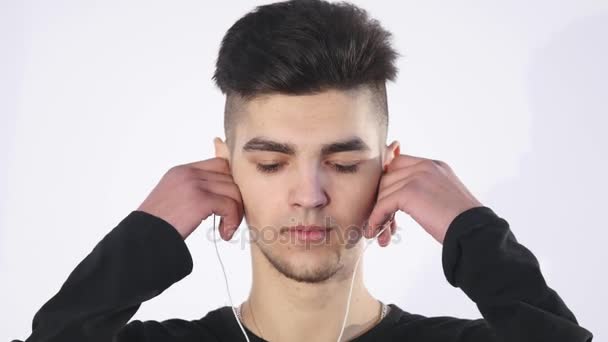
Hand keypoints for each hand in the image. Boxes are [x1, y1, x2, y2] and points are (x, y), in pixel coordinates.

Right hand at [136, 157, 243, 239]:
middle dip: (236, 199)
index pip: (219, 164)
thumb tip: (220, 196)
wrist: (142, 238)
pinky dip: (232, 220)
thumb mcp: (173, 198)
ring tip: (226, 229)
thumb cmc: (157, 226)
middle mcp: (188, 173)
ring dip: (236, 213)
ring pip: (233, 191)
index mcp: (181, 171)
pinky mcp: (200, 201)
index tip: (230, 203)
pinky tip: (224, 234)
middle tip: (230, 220)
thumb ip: (193, 190)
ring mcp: (194, 185)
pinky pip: (229, 205)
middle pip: (229, 177)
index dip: (231, 182)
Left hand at [364, 154, 482, 245]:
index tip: (380, 199)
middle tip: (384, 223)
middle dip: (382, 200)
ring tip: (383, 234)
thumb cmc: (462, 222)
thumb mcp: (443, 197)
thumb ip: (423, 190)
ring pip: (383, 191)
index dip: (386, 180)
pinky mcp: (410, 192)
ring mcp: (417, 177)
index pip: (399, 162)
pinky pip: (383, 204)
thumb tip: (399, 201)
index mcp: (434, 165)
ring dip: (379, 214)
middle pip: (388, 177)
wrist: (474, 232)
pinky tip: (378, 232)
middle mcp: (426, 166)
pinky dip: (377, 218)